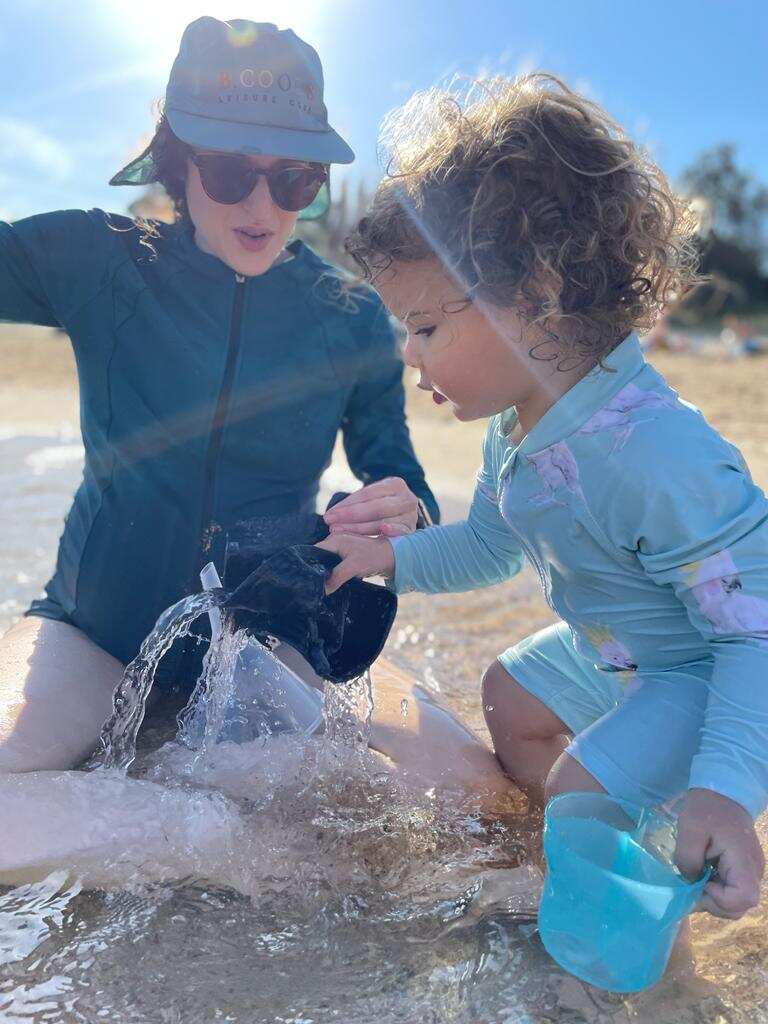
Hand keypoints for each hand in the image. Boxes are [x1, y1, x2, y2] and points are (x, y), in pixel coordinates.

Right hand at [316, 533, 394, 593]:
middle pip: (318, 556)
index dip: (309, 564)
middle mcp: (335, 540)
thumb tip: (322, 589)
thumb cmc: (374, 558)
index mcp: (334, 540)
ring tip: (320, 584)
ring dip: (324, 571)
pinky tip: (331, 581)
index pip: (313, 552)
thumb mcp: (354, 567)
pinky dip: (331, 571)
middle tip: (313, 584)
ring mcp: (340, 547)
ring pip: (325, 561)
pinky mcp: (345, 554)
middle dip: (316, 569)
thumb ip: (336, 577)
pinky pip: (333, 563)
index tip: (306, 578)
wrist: (392, 558)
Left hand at [323, 478, 418, 537]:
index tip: (329, 514)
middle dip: (350, 516)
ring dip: (359, 529)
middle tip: (331, 523)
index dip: (347, 505)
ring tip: (339, 532)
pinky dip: (391, 531)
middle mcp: (406, 498)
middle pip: (376, 508)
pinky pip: (400, 532)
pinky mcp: (411, 531)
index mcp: (395, 484)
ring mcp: (410, 515)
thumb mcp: (373, 498)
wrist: (403, 516)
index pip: (367, 494)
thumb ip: (358, 503)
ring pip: (383, 522)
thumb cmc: (382, 506)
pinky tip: (382, 532)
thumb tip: (332, 515)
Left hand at [674, 788, 763, 918]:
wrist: (722, 792)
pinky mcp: (743, 869)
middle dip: (713, 903)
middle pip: (740, 906)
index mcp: (744, 860)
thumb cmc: (707, 808)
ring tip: (695, 882)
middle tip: (692, 888)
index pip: (744, 898)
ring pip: (736, 902)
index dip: (721, 899)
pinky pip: (733, 890)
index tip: (703, 882)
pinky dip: (717, 890)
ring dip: (714, 899)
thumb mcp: (689, 829)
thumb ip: (688, 859)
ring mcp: (750, 871)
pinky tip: (702, 877)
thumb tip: (689, 883)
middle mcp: (753, 870)